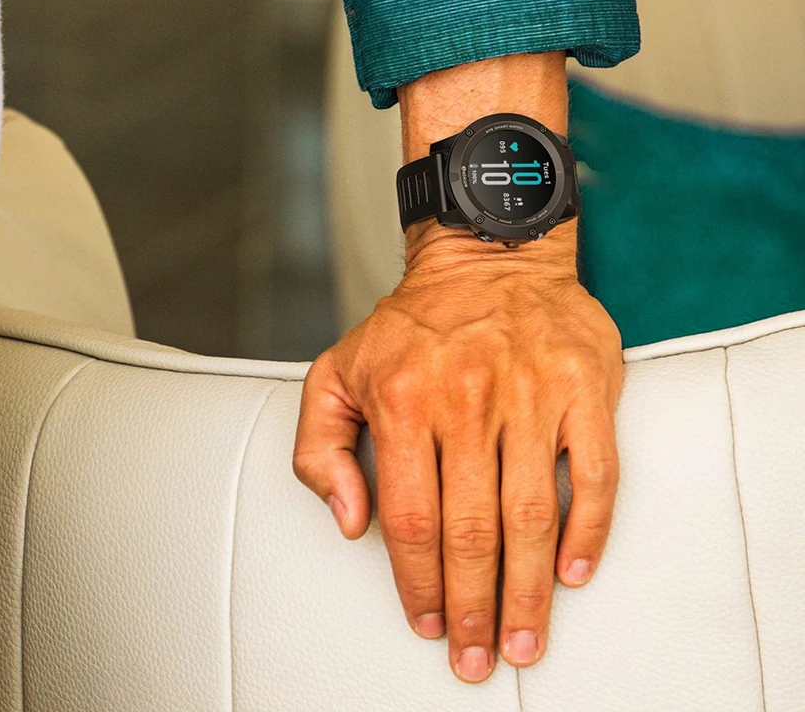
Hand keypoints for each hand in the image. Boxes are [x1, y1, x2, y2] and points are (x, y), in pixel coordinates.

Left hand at [293, 224, 622, 683]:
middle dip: (472, 607)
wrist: (487, 257)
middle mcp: (468, 398)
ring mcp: (532, 393)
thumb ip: (319, 445)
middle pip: (472, 530)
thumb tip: (349, 521)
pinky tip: (572, 573)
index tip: (425, 622)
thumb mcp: (337, 370)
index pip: (409, 517)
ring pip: (532, 514)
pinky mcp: (583, 386)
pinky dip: (588, 531)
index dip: (416, 582)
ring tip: (522, 640)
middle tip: (475, 657)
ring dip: (528, 590)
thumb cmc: (412, 325)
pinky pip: (594, 473)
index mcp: (403, 400)